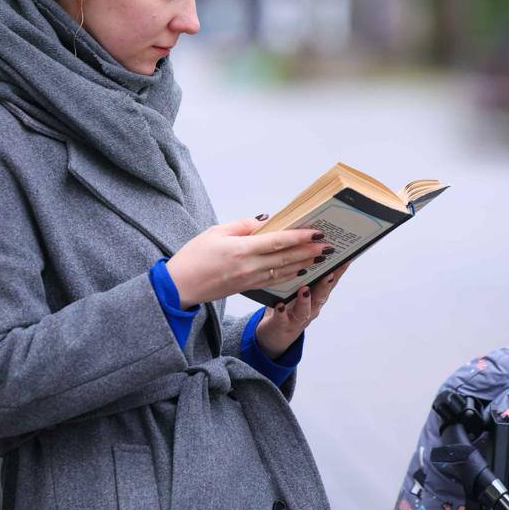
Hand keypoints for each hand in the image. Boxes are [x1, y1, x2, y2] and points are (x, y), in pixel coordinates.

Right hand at [165, 215, 332, 307]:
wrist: (180, 287)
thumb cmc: (193, 257)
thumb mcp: (215, 232)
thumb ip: (242, 226)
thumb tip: (265, 221)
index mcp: (241, 250)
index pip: (278, 242)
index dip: (300, 236)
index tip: (317, 232)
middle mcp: (249, 267)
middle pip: (286, 258)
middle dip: (309, 251)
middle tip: (328, 245)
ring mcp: (249, 280)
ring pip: (284, 271)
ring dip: (304, 264)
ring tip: (320, 257)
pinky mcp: (247, 288)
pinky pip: (274, 280)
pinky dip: (289, 274)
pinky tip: (299, 270)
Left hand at [254, 259, 352, 358]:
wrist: (276, 333)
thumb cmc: (289, 305)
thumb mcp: (298, 286)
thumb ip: (305, 269)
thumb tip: (309, 244)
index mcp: (316, 295)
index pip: (331, 281)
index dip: (339, 271)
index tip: (346, 257)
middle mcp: (311, 307)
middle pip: (321, 296)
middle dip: (326, 285)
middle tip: (329, 273)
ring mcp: (298, 317)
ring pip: (305, 310)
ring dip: (305, 300)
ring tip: (304, 290)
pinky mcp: (282, 325)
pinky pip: (282, 319)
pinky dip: (281, 313)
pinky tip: (279, 305)